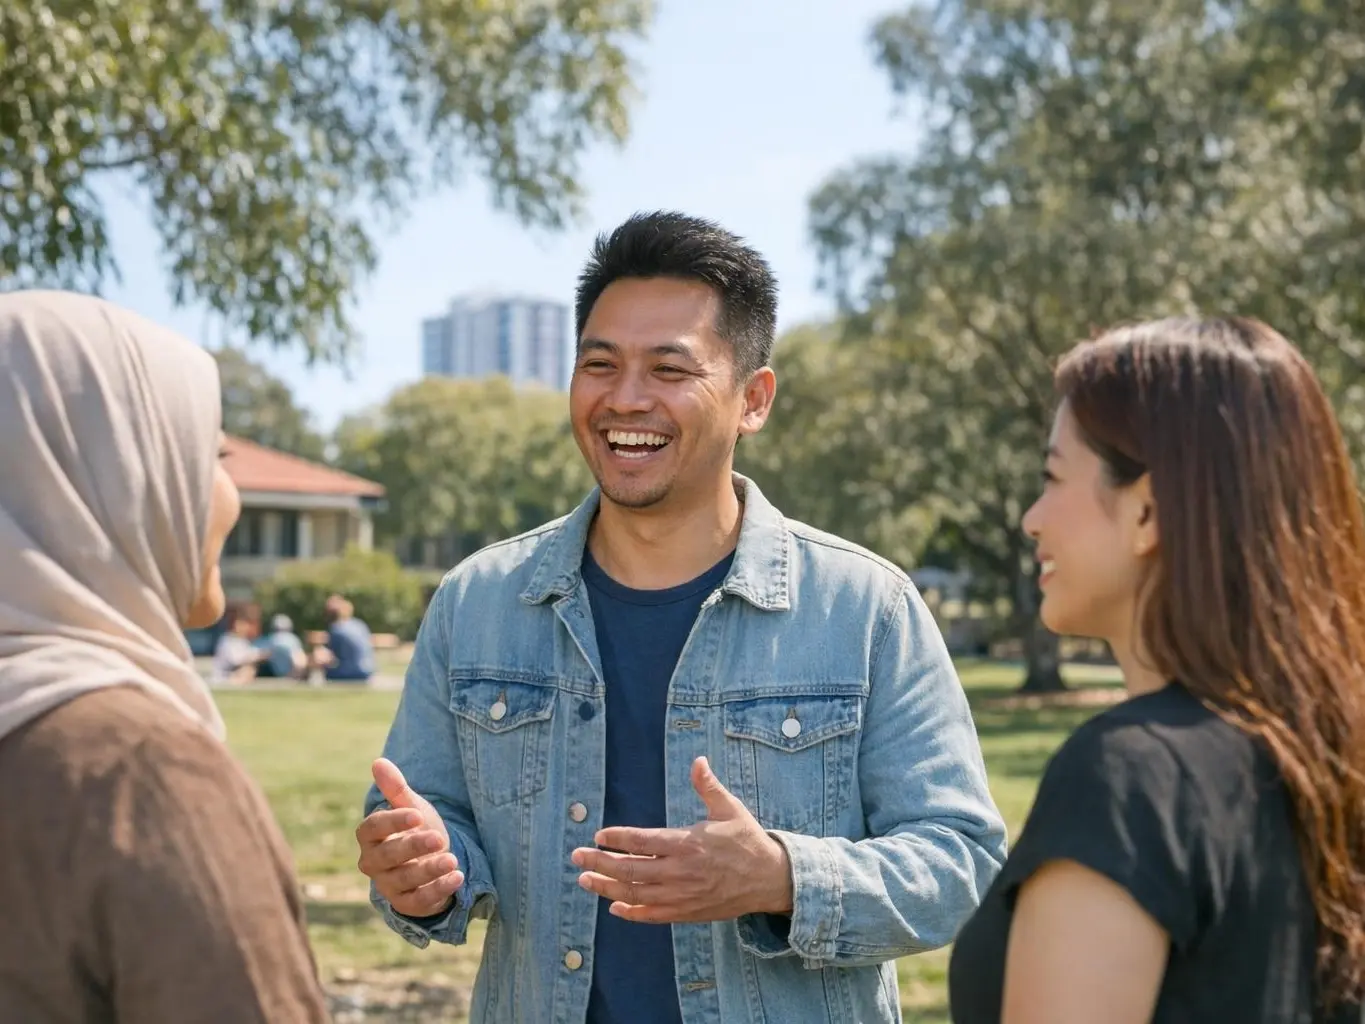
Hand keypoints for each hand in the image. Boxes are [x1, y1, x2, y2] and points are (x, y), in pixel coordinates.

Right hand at [355, 758, 463, 917]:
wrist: (432, 860)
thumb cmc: (416, 830)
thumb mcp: (411, 808)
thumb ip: (395, 789)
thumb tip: (378, 762)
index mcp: (370, 837)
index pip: (372, 829)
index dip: (392, 822)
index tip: (417, 815)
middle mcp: (373, 863)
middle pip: (387, 856)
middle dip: (412, 847)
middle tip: (438, 838)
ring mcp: (388, 886)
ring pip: (404, 880)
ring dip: (429, 870)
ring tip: (453, 860)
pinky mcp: (407, 904)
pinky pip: (420, 900)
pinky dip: (438, 890)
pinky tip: (457, 878)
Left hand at [571, 756, 793, 923]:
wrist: (770, 879)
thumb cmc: (748, 840)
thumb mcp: (729, 808)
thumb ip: (708, 786)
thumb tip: (698, 761)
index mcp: (688, 843)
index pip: (643, 841)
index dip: (617, 838)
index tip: (599, 835)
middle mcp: (681, 871)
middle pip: (631, 869)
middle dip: (600, 863)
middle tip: (577, 857)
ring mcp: (683, 895)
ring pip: (637, 893)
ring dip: (607, 887)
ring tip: (585, 881)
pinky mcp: (688, 911)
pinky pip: (654, 915)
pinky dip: (632, 912)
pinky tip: (614, 907)